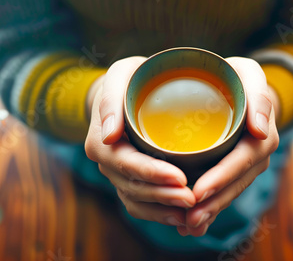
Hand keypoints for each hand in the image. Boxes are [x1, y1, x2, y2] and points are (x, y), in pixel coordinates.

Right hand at [85, 57, 196, 226]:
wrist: (128, 91)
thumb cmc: (130, 79)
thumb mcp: (121, 75)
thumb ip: (111, 98)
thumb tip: (109, 135)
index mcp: (100, 141)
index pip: (126, 163)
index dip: (152, 174)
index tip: (180, 177)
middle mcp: (107, 163)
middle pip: (133, 187)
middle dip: (163, 196)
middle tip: (193, 198)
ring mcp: (118, 175)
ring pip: (138, 201)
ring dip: (164, 210)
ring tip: (192, 211)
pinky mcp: (130, 181)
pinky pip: (141, 205)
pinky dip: (160, 214)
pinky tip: (181, 217)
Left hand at [176, 57, 279, 236]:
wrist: (238, 85)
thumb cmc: (237, 76)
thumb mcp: (249, 74)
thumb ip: (259, 95)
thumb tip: (260, 130)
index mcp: (263, 133)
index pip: (244, 160)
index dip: (222, 177)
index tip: (198, 191)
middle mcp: (259, 153)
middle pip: (236, 183)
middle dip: (214, 202)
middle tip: (188, 217)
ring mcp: (248, 163)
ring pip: (231, 191)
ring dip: (210, 210)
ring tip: (187, 225)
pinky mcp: (235, 168)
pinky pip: (226, 190)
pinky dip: (210, 207)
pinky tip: (190, 223)